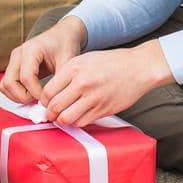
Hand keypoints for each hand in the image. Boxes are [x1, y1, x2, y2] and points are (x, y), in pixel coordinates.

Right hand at [0, 16, 87, 103]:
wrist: (61, 35)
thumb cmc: (64, 45)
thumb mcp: (67, 61)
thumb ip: (60, 80)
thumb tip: (54, 100)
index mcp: (31, 50)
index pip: (26, 77)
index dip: (36, 93)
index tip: (47, 100)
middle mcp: (18, 54)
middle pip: (10, 82)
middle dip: (23, 97)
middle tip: (39, 101)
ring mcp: (14, 60)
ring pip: (5, 85)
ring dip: (17, 96)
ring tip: (35, 99)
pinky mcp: (13, 66)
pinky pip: (6, 84)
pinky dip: (15, 93)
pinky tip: (30, 95)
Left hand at [39, 41, 174, 127]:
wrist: (139, 67)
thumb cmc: (112, 62)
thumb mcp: (85, 59)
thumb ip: (68, 74)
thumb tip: (52, 92)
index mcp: (75, 68)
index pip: (48, 92)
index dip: (44, 101)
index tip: (46, 103)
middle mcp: (82, 83)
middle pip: (55, 107)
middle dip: (50, 113)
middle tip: (50, 113)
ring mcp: (94, 98)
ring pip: (67, 118)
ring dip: (62, 120)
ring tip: (63, 116)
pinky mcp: (104, 109)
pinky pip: (82, 122)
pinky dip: (76, 122)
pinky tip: (78, 116)